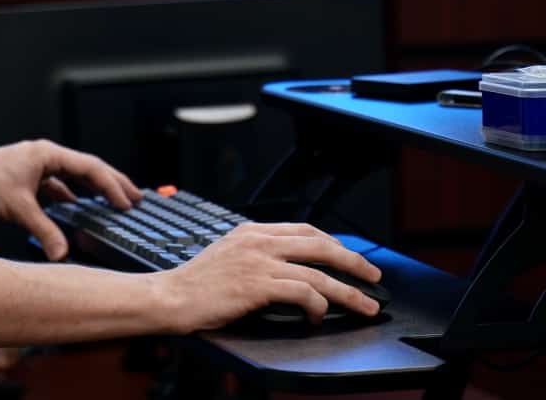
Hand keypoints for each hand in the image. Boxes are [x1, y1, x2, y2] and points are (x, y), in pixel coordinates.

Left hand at [0, 139, 141, 259]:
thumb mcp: (18, 210)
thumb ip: (44, 231)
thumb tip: (63, 253)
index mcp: (48, 154)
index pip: (90, 168)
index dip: (112, 186)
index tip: (127, 202)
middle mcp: (44, 156)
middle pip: (87, 169)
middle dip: (112, 183)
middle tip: (136, 197)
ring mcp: (35, 166)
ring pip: (72, 178)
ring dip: (92, 191)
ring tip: (112, 202)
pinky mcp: (26, 178)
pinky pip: (57, 186)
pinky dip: (71, 197)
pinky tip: (76, 209)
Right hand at [155, 222, 382, 331]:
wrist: (172, 295)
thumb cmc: (196, 283)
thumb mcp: (228, 254)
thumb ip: (256, 254)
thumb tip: (286, 268)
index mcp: (253, 231)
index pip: (304, 229)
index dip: (333, 243)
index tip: (349, 256)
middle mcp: (260, 241)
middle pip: (320, 245)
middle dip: (353, 262)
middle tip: (373, 276)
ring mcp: (260, 262)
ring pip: (318, 273)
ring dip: (347, 291)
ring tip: (364, 305)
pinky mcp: (258, 285)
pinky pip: (301, 292)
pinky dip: (317, 305)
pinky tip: (320, 315)